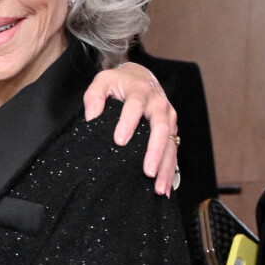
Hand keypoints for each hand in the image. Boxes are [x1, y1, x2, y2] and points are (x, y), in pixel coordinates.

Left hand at [83, 62, 177, 195]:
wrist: (141, 76)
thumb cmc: (119, 81)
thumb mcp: (103, 80)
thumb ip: (94, 96)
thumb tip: (91, 118)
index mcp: (140, 91)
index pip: (135, 106)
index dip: (128, 122)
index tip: (119, 141)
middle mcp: (158, 104)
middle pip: (160, 127)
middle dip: (154, 151)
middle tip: (147, 171)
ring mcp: (168, 117)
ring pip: (170, 143)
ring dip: (165, 166)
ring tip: (158, 188)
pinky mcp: (172, 128)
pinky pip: (173, 150)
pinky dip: (170, 170)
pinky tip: (165, 188)